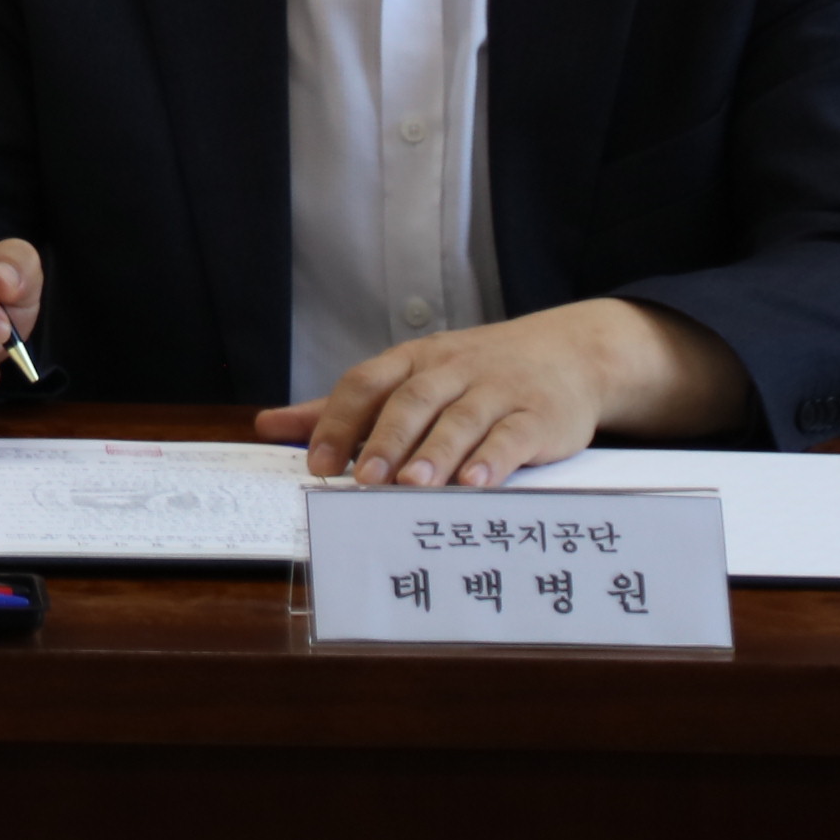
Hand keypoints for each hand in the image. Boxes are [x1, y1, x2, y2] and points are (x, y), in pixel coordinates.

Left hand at [255, 296, 744, 486]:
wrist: (569, 352)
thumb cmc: (475, 374)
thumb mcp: (409, 377)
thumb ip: (343, 407)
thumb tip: (270, 425)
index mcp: (412, 362)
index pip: (365, 384)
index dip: (338, 422)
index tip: (315, 464)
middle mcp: (451, 372)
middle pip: (410, 402)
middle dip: (384, 442)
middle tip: (362, 481)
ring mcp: (496, 391)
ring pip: (459, 420)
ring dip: (433, 454)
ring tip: (410, 487)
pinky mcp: (537, 416)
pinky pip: (511, 436)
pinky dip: (492, 459)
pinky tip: (474, 482)